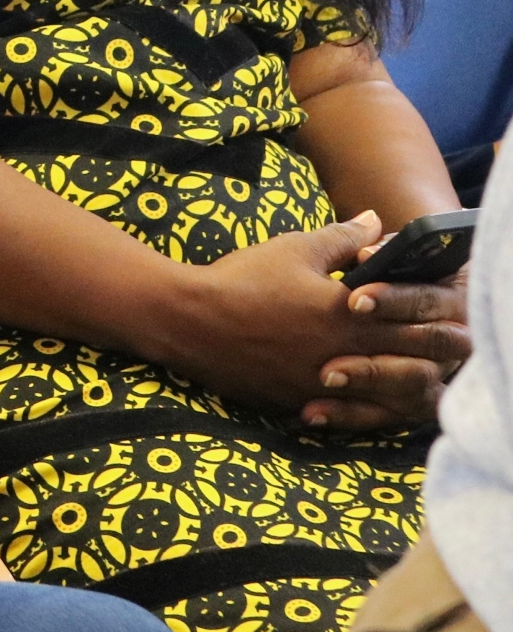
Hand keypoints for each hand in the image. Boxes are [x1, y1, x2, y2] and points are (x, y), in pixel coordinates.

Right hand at [163, 212, 466, 420]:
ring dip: (400, 383)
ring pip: (386, 397)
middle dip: (427, 355)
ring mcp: (325, 385)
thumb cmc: (243, 279)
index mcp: (351, 316)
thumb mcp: (294, 249)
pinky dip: (362, 402)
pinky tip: (362, 390)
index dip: (435, 318)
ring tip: (403, 371)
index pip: (416, 322)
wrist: (190, 321)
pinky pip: (348, 411)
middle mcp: (346, 356)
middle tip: (431, 344)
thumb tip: (375, 221)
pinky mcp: (302, 401)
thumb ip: (343, 238)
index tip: (441, 311)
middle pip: (411, 365)